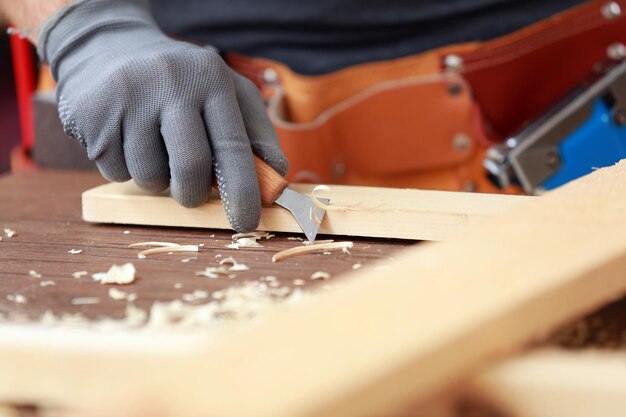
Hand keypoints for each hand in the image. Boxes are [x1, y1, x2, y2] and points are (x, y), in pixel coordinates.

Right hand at [39, 0, 287, 231]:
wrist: (107, 48)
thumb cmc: (181, 83)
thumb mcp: (225, 92)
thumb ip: (255, 133)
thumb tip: (275, 177)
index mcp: (211, 78)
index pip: (233, 146)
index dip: (243, 191)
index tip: (246, 222)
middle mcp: (169, 83)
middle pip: (190, 168)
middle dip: (194, 193)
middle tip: (191, 193)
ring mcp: (126, 98)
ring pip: (149, 178)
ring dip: (158, 182)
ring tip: (155, 150)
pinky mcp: (91, 116)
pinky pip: (116, 173)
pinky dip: (127, 171)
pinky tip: (127, 140)